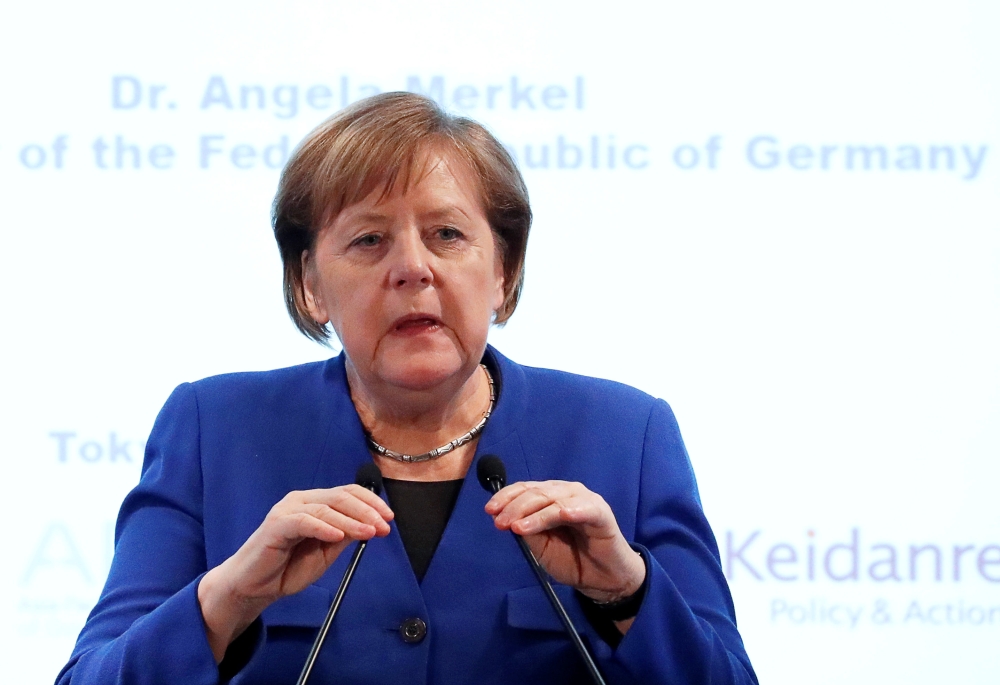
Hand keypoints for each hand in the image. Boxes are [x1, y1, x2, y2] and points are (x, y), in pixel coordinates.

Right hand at [198, 485, 393, 661]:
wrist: (254, 587)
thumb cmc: (288, 568)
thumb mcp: (326, 553)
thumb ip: (345, 536)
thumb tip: (371, 524)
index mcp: (315, 503)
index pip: (348, 493)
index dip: (371, 503)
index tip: (389, 519)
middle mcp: (302, 500)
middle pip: (341, 497)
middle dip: (367, 511)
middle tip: (383, 526)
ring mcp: (288, 510)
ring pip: (326, 508)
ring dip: (351, 520)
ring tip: (368, 532)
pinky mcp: (276, 524)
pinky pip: (304, 521)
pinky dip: (324, 527)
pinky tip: (339, 535)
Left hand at [485, 481, 644, 604]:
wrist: (602, 579)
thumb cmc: (572, 559)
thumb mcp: (541, 547)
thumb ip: (528, 531)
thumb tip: (507, 520)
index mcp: (551, 497)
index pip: (526, 489)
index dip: (506, 497)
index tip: (490, 510)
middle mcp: (566, 493)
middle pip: (537, 492)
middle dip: (515, 506)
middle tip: (500, 523)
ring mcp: (584, 500)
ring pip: (555, 499)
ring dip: (534, 512)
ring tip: (518, 526)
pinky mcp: (601, 513)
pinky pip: (584, 508)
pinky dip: (571, 510)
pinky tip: (561, 515)